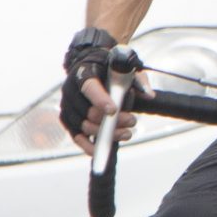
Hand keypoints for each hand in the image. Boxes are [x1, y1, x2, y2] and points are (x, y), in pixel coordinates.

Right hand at [61, 27, 134, 152]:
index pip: (89, 87)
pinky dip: (88, 146)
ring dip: (106, 134)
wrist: (92, 65)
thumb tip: (149, 94)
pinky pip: (76, 137)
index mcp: (84, 72)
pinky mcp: (68, 119)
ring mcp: (67, 106)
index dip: (100, 100)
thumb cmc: (109, 67)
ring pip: (85, 126)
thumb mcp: (126, 67)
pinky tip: (101, 151)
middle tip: (132, 121)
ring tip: (127, 133)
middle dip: (111, 121)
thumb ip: (138, 80)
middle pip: (88, 112)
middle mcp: (70, 89)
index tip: (114, 110)